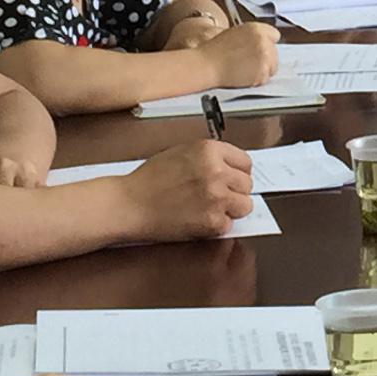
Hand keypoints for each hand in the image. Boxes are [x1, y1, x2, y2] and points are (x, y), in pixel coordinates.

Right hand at [125, 138, 254, 239]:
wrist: (129, 204)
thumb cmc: (148, 180)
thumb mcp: (181, 153)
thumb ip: (208, 157)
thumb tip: (230, 167)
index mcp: (210, 150)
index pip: (245, 162)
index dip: (238, 173)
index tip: (232, 180)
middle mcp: (217, 171)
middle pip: (247, 184)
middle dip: (234, 192)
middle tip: (215, 197)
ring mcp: (216, 197)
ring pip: (245, 205)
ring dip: (231, 209)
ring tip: (209, 208)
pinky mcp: (212, 221)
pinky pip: (229, 224)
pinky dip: (216, 225)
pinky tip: (199, 219)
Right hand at [202, 18, 281, 88]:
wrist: (207, 64)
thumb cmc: (215, 51)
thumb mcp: (236, 34)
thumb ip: (252, 37)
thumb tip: (263, 43)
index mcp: (256, 28)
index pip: (274, 35)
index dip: (267, 43)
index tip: (261, 50)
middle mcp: (263, 40)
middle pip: (274, 53)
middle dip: (265, 59)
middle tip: (249, 64)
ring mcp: (265, 57)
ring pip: (272, 66)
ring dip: (262, 70)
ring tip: (244, 70)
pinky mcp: (263, 72)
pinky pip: (266, 78)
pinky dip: (257, 80)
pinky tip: (244, 77)